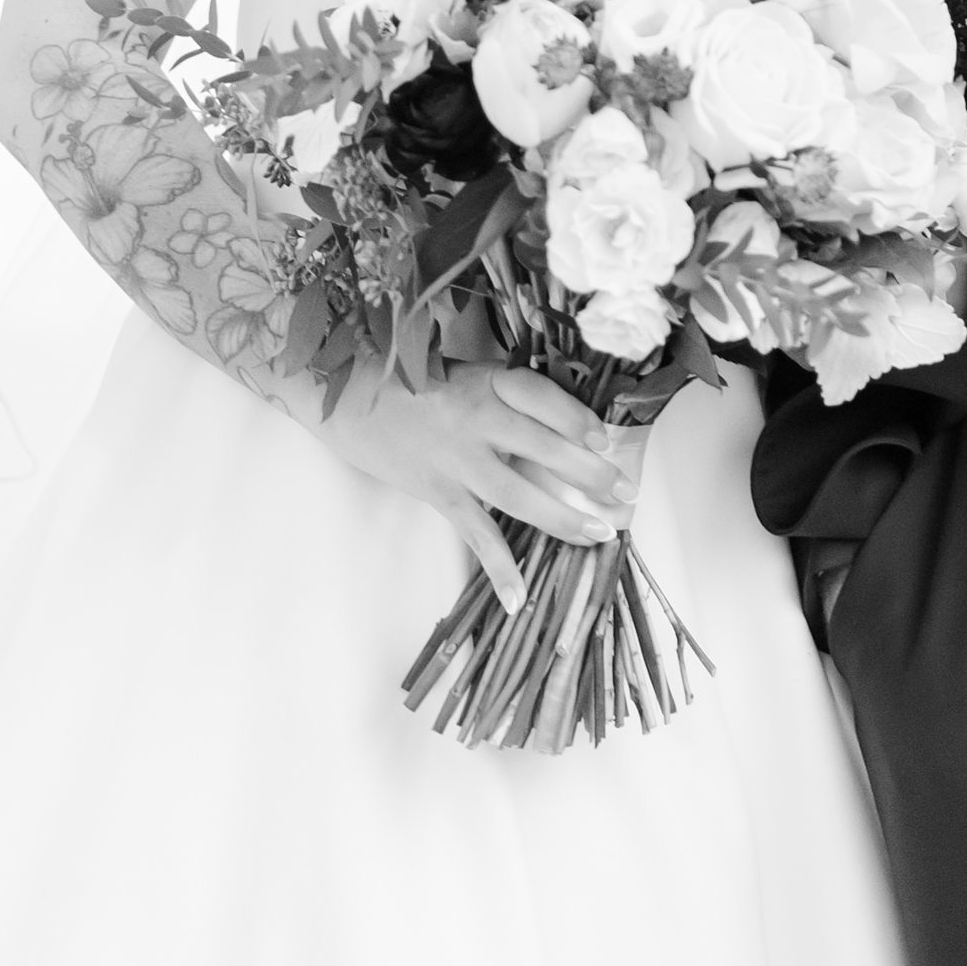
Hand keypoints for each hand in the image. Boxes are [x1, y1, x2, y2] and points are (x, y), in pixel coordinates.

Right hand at [317, 363, 639, 607]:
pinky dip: (498, 568)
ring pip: (522, 494)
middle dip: (592, 474)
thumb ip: (503, 392)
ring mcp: (457, 460)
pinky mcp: (437, 492)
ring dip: (565, 518)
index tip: (607, 438)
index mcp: (486, 380)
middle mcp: (476, 418)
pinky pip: (476, 535)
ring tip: (600, 535)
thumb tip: (556, 421)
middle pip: (546, 448)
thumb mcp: (460, 367)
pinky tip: (518, 598)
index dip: (579, 418)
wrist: (339, 393)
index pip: (544, 397)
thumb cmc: (405, 375)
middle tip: (626, 493)